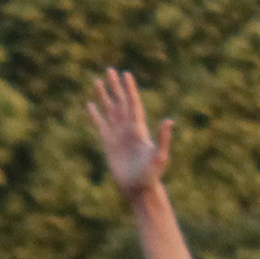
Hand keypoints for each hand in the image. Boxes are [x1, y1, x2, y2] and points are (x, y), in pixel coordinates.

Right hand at [86, 69, 172, 198]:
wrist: (139, 188)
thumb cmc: (151, 174)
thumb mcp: (160, 156)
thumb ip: (163, 138)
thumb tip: (168, 121)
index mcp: (139, 129)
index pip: (133, 104)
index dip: (129, 89)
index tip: (125, 74)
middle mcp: (128, 129)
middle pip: (120, 102)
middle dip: (115, 87)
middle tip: (110, 70)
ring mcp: (118, 135)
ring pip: (110, 111)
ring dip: (104, 96)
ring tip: (97, 81)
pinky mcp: (108, 144)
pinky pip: (101, 125)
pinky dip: (96, 115)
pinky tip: (90, 105)